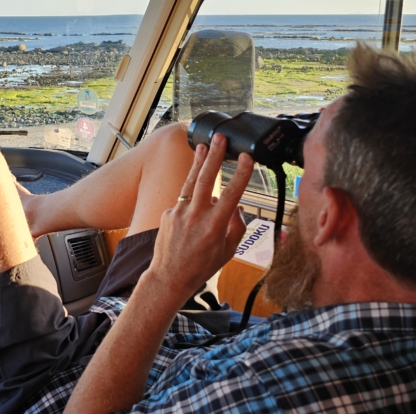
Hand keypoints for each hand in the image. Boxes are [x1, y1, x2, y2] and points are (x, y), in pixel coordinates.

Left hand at [148, 134, 253, 296]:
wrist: (169, 277)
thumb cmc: (201, 267)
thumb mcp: (228, 251)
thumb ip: (236, 227)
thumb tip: (237, 205)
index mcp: (214, 226)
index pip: (232, 194)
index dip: (241, 174)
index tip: (247, 158)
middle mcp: (195, 216)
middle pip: (206, 179)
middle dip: (215, 156)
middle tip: (221, 138)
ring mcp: (179, 213)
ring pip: (190, 182)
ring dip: (198, 162)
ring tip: (204, 145)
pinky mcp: (167, 213)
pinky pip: (184, 200)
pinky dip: (192, 196)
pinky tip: (197, 200)